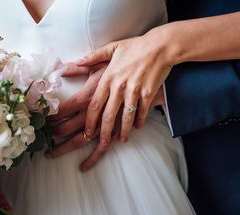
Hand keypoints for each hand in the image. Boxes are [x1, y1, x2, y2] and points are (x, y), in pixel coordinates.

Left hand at [76, 29, 172, 144]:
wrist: (161, 46)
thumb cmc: (136, 46)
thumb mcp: (112, 48)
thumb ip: (93, 57)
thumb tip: (77, 61)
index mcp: (108, 78)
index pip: (95, 105)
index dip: (90, 121)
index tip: (87, 132)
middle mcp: (119, 87)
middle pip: (108, 116)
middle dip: (103, 133)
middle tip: (100, 143)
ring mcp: (134, 91)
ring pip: (126, 118)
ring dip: (123, 131)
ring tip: (122, 140)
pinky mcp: (148, 94)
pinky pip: (142, 112)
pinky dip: (139, 121)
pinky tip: (138, 127)